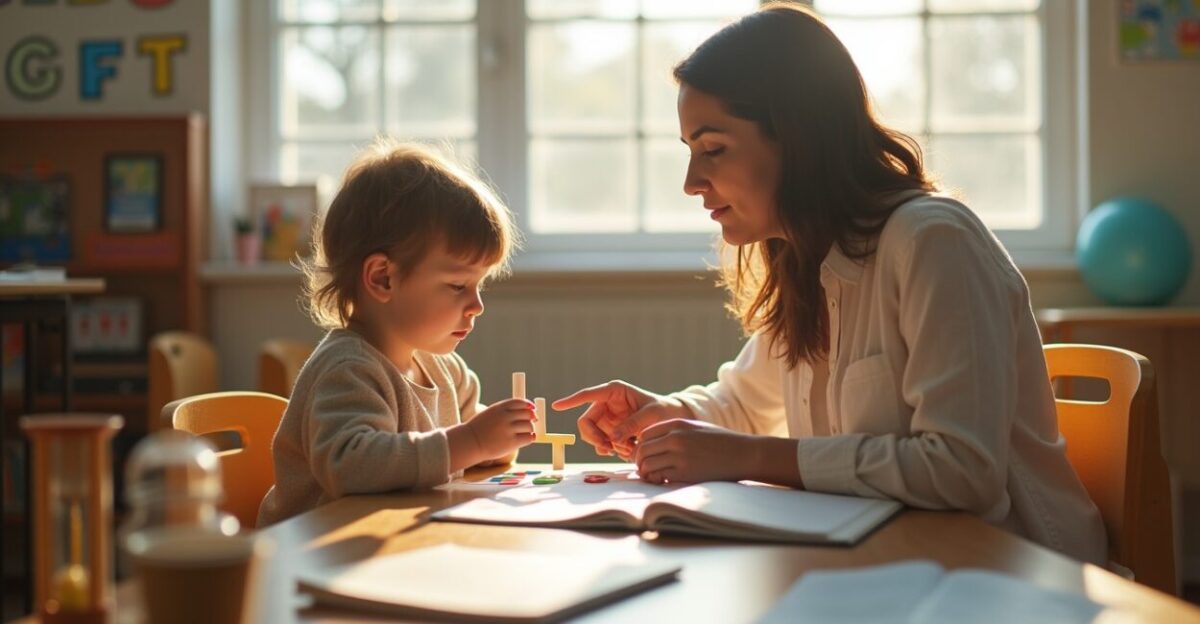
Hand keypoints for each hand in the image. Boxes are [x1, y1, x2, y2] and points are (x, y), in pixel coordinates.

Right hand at [464, 398, 536, 461]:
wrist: (469, 443)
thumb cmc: (480, 429)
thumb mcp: (491, 414)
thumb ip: (506, 411)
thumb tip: (529, 412)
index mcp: (499, 408)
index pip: (520, 402)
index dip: (528, 405)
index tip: (532, 409)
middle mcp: (505, 417)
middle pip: (527, 414)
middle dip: (531, 417)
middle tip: (532, 421)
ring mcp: (508, 430)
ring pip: (529, 426)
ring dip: (530, 429)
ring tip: (524, 433)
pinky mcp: (511, 443)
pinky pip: (529, 437)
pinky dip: (530, 437)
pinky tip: (526, 438)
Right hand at [553, 380, 687, 458]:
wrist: (673, 420)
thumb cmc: (664, 410)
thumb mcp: (651, 414)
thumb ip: (632, 424)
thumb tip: (612, 438)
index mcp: (614, 391)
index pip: (588, 395)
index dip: (571, 401)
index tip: (557, 406)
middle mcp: (606, 404)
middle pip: (586, 423)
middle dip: (594, 437)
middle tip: (608, 449)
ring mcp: (607, 419)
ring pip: (592, 436)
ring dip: (606, 446)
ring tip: (628, 448)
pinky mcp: (611, 432)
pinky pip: (602, 444)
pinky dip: (611, 450)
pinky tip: (626, 450)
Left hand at [635, 419, 746, 483]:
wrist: (744, 454)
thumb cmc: (721, 443)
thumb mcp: (697, 428)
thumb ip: (675, 432)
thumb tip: (652, 443)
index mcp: (678, 424)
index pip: (645, 434)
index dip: (642, 447)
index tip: (647, 456)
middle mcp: (676, 438)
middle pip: (642, 450)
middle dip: (640, 462)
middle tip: (646, 470)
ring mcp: (680, 455)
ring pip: (647, 465)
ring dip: (646, 473)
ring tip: (654, 477)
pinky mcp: (685, 473)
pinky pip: (659, 476)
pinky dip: (656, 481)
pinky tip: (663, 482)